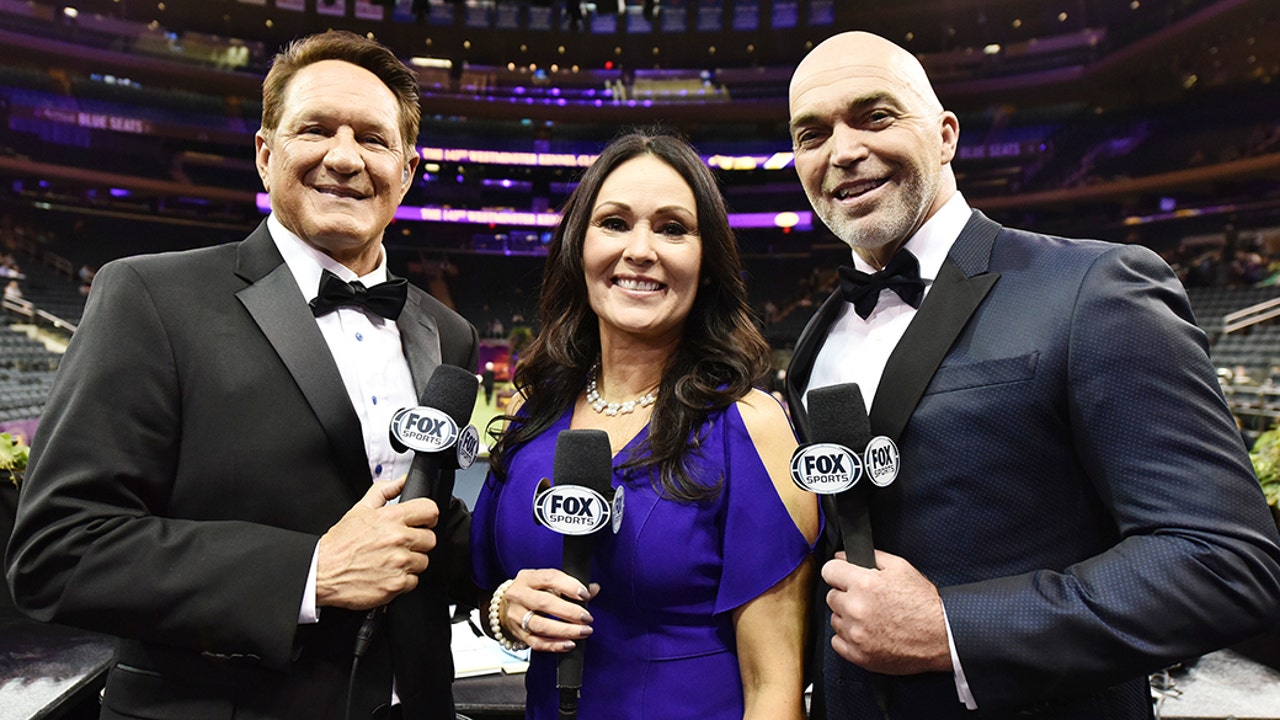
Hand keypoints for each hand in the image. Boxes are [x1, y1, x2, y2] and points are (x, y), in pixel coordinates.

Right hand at [315, 477, 438, 609]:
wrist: (321, 571)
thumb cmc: (339, 543)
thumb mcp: (360, 509)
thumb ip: (385, 490)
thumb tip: (402, 481)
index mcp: (391, 518)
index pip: (430, 510)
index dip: (428, 516)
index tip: (423, 522)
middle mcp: (398, 539)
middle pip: (430, 539)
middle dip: (417, 542)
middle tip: (400, 545)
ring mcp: (399, 563)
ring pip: (423, 561)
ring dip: (410, 562)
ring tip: (390, 560)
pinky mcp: (396, 584)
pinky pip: (414, 581)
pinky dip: (402, 580)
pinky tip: (387, 574)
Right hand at [496, 568, 598, 652]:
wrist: (505, 606)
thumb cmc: (532, 592)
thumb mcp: (547, 582)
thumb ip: (571, 585)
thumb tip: (593, 589)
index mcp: (528, 578)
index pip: (549, 578)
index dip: (569, 586)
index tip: (585, 594)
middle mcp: (519, 595)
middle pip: (544, 603)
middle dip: (569, 612)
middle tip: (587, 618)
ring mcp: (516, 615)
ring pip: (540, 625)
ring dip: (564, 631)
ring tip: (583, 632)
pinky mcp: (518, 634)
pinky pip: (536, 643)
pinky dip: (554, 645)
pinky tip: (569, 644)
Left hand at [822, 550, 951, 674]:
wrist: (942, 636)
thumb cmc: (924, 603)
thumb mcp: (901, 567)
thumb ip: (870, 556)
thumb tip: (845, 555)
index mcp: (864, 584)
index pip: (828, 570)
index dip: (837, 571)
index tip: (842, 576)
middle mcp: (856, 608)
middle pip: (831, 596)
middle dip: (846, 595)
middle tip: (866, 599)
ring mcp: (856, 634)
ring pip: (834, 619)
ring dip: (847, 617)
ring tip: (871, 618)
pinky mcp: (859, 655)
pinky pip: (838, 642)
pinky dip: (848, 638)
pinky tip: (866, 633)